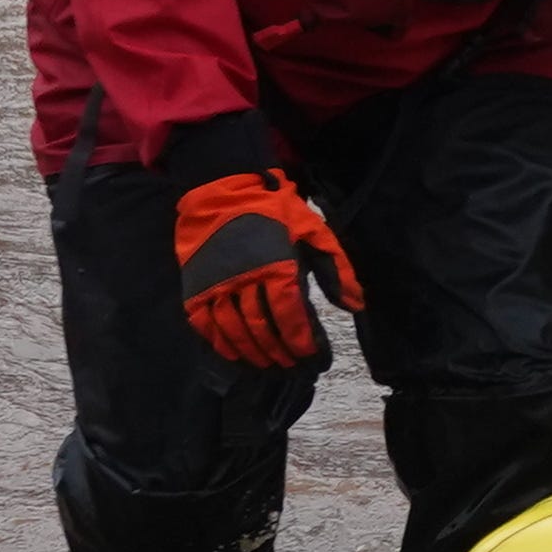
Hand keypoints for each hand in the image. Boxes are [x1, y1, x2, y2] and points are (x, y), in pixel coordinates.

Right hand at [171, 167, 364, 372]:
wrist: (224, 185)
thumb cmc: (274, 209)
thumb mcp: (313, 230)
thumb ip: (335, 268)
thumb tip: (355, 304)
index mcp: (276, 264)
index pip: (289, 313)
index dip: (300, 339)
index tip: (311, 357)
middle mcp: (244, 277)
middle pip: (261, 326)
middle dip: (278, 351)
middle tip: (290, 366)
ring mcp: (216, 282)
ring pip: (233, 328)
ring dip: (252, 352)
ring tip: (266, 365)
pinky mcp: (195, 284)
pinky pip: (205, 322)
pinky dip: (219, 342)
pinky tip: (233, 354)